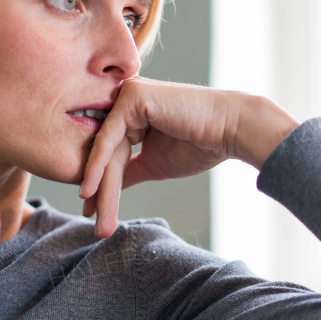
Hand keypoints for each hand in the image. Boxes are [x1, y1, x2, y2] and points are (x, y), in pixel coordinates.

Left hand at [77, 79, 299, 237]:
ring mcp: (127, 95)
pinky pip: (109, 138)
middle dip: (100, 191)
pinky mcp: (131, 96)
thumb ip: (127, 172)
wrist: (230, 131)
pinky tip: (90, 190)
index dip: (101, 184)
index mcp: (132, 112)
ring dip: (101, 187)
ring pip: (106, 149)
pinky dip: (98, 166)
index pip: (110, 152)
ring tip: (97, 218)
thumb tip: (101, 191)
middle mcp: (126, 99)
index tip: (91, 213)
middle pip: (106, 153)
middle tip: (94, 224)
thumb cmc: (200, 145)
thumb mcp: (153, 164)